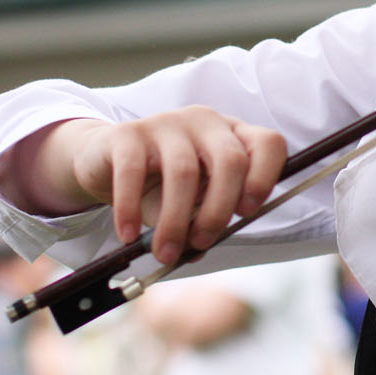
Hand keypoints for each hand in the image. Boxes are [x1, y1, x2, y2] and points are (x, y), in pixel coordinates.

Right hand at [9, 108, 287, 265]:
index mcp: (232, 136)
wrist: (107, 163)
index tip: (247, 212)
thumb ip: (201, 221)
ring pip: (183, 171)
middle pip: (230, 160)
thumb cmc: (160, 186)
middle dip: (218, 210)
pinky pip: (133, 171)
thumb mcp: (190, 204)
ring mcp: (167, 122)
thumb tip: (200, 250)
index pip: (268, 144)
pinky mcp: (129, 132)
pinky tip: (129, 234)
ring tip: (165, 252)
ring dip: (175, 221)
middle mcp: (205, 122)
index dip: (266, 177)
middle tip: (201, 242)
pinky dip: (132, 208)